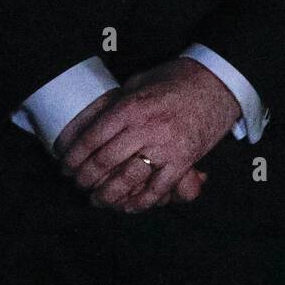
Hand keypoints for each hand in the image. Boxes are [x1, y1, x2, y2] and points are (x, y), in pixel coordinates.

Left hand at [53, 90, 207, 210]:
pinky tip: (128, 206)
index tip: (65, 166)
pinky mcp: (184, 159)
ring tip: (97, 199)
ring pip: (127, 180)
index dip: (74, 156)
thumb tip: (92, 120)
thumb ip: (118, 101)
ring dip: (107, 194)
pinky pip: (157, 188)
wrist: (219, 81)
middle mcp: (145, 127)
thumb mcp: (141, 81)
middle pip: (104, 161)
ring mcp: (165, 146)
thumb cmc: (178, 78)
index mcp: (131, 106)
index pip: (92, 137)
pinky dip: (140, 202)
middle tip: (78, 184)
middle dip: (85, 178)